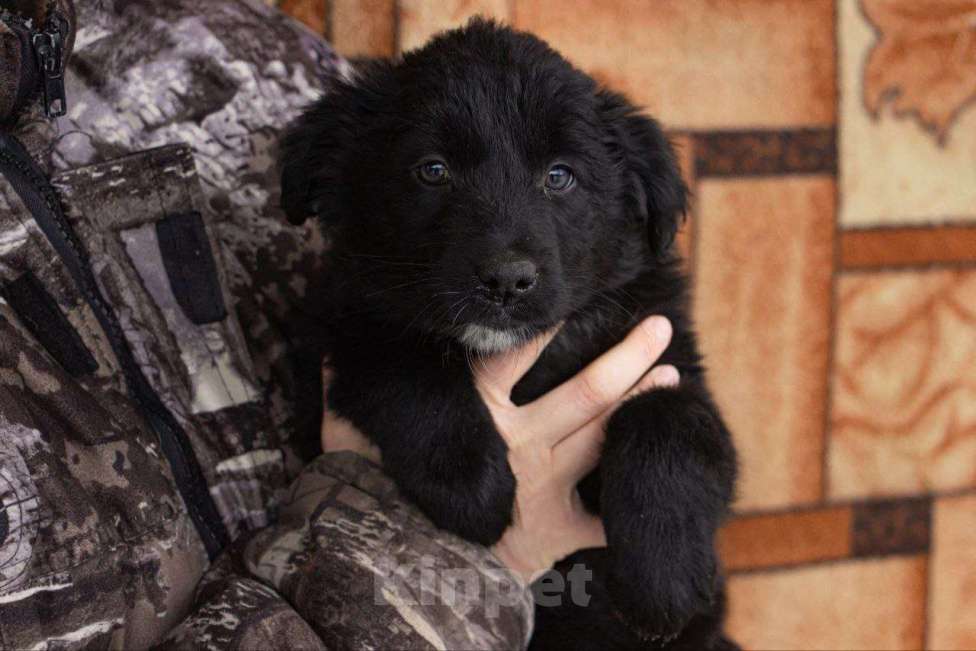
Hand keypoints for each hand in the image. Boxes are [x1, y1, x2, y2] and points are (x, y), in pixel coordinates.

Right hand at [321, 316, 677, 582]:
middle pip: (587, 390)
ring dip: (639, 404)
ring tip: (671, 377)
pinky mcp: (557, 531)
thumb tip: (335, 348)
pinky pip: (603, 516)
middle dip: (628, 355)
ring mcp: (546, 486)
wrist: (395, 571)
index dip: (547, 321)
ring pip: (604, 435)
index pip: (517, 353)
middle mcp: (523, 442)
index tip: (572, 293)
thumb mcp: (353, 432)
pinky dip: (629, 498)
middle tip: (659, 325)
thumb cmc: (373, 494)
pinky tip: (660, 480)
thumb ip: (351, 387)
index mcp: (480, 414)